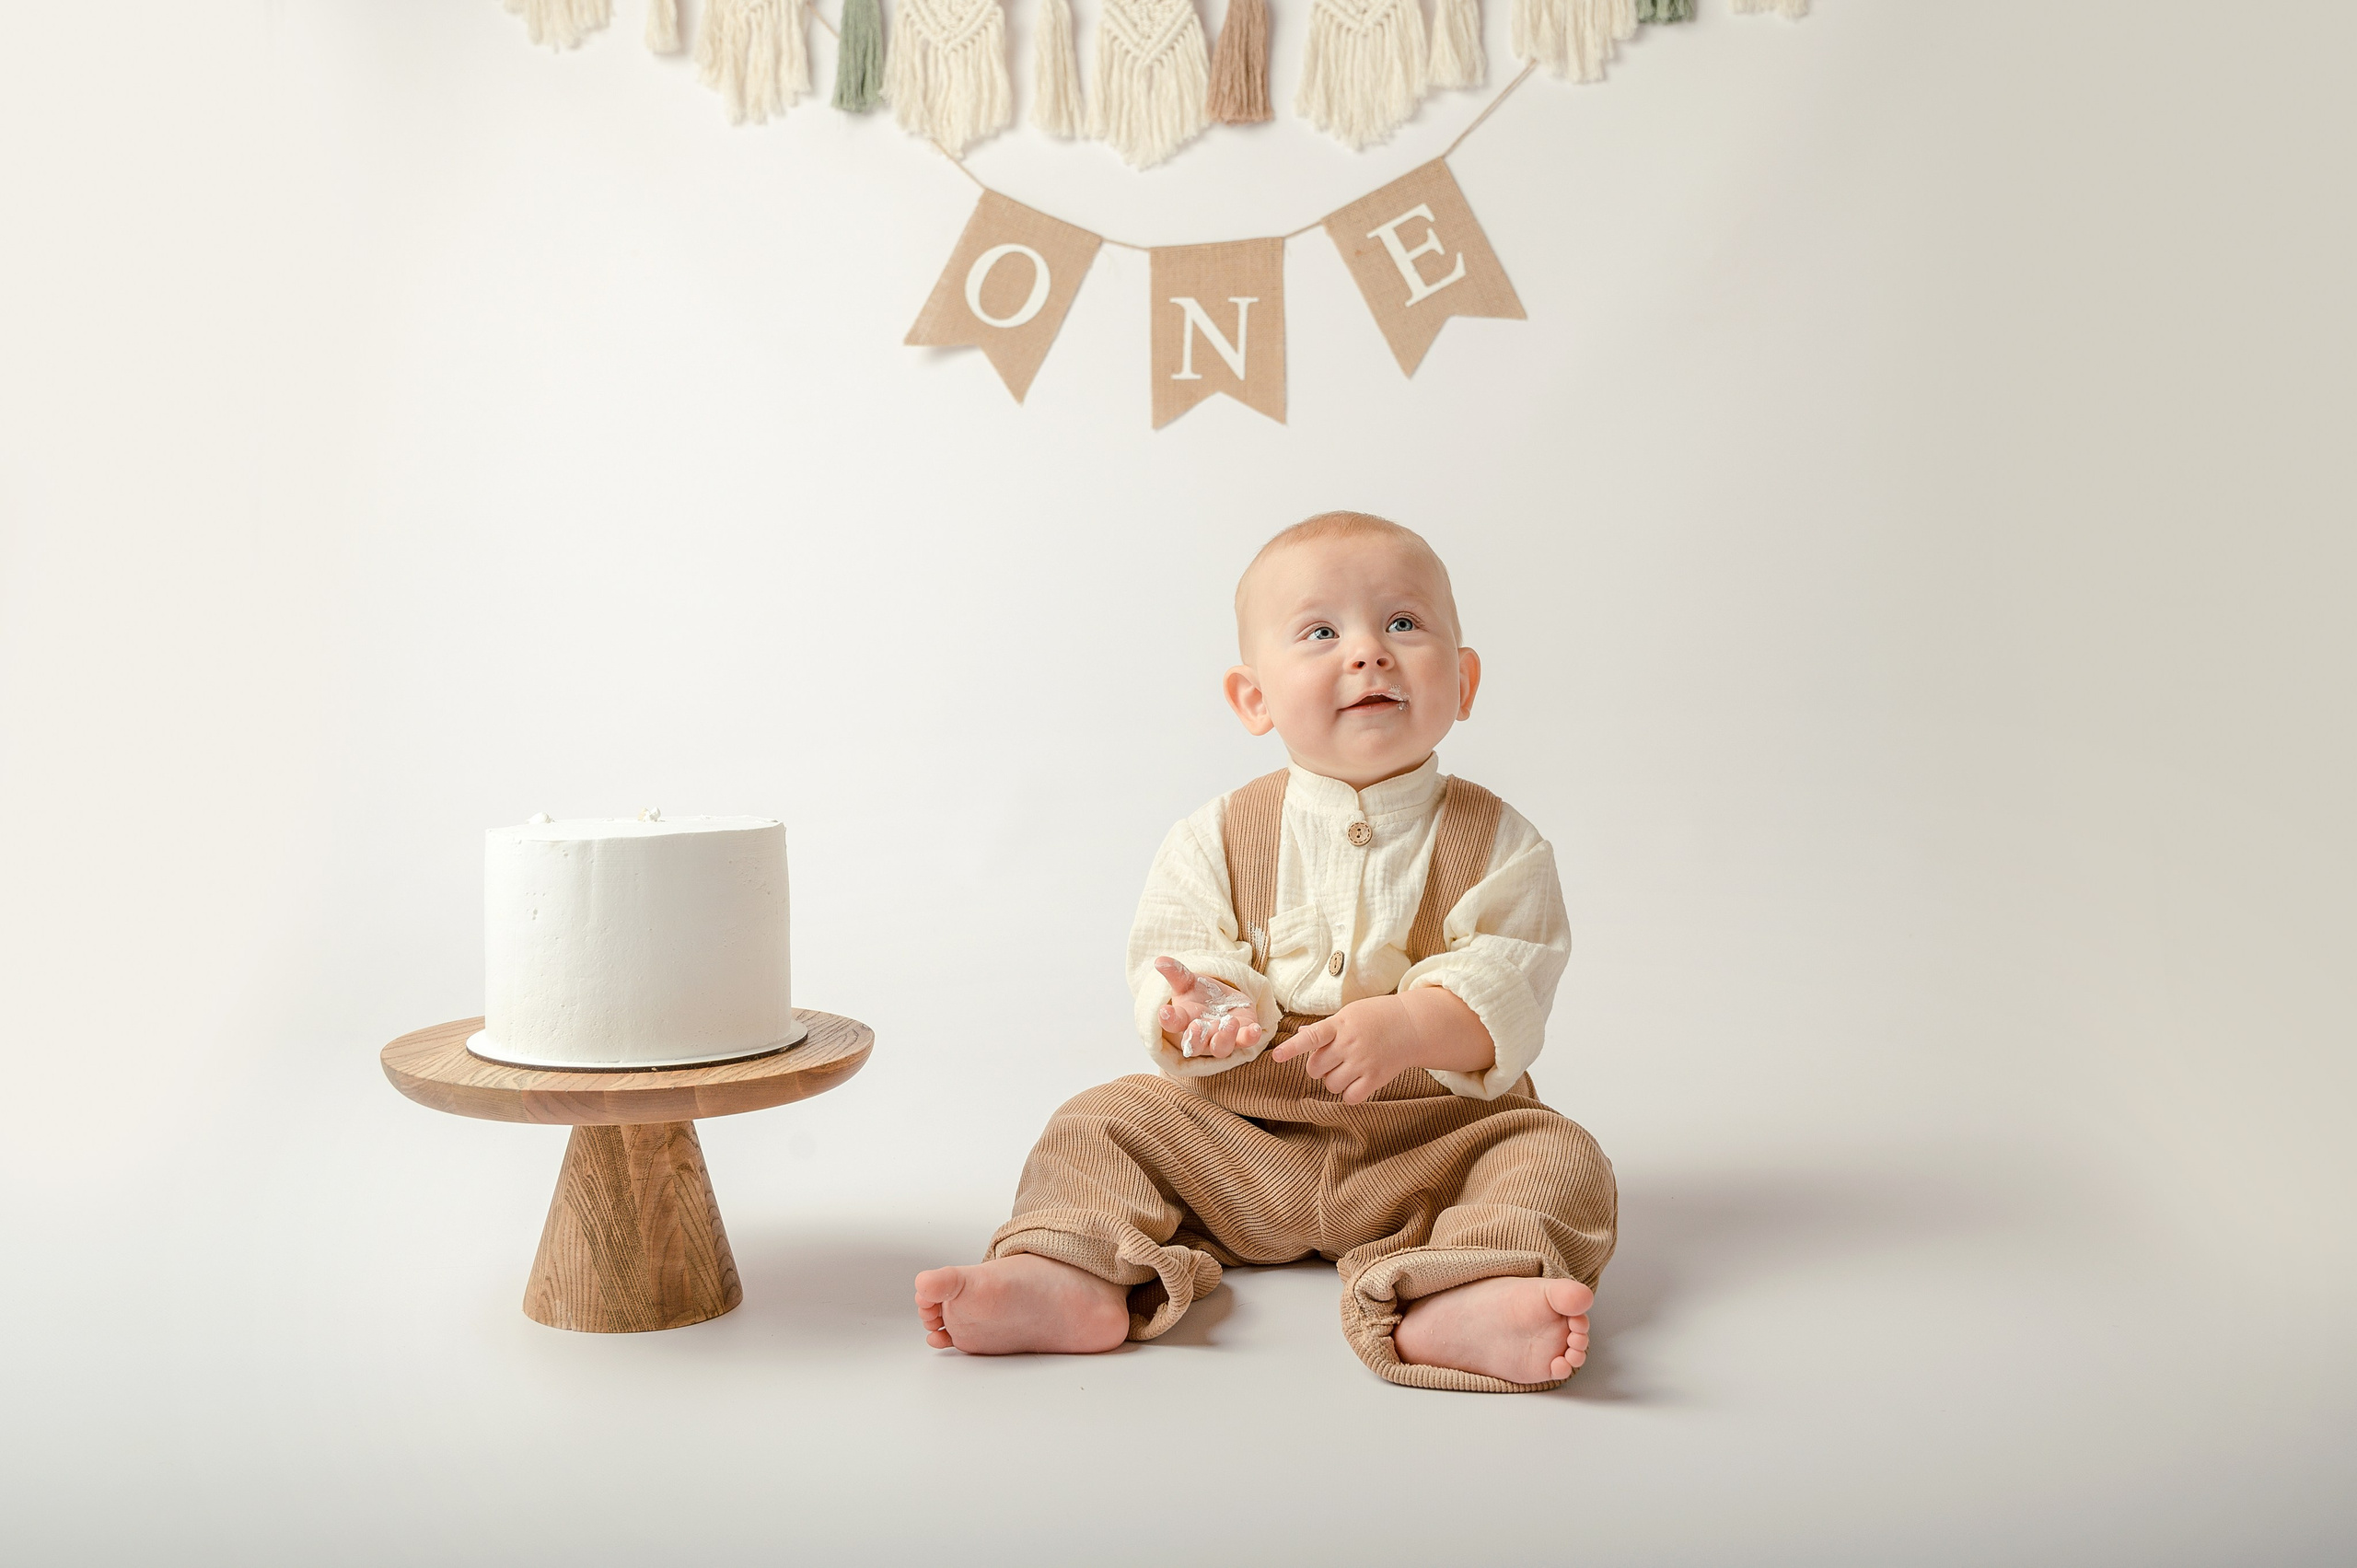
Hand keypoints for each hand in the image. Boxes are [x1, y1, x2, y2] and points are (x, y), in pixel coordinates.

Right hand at [1154, 957, 1263, 1059]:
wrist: (1225, 1003)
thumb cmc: (1202, 996)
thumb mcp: (1188, 982)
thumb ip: (1176, 973)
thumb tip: (1160, 960)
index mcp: (1184, 1021)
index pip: (1173, 1023)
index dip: (1168, 1019)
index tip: (1164, 1011)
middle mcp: (1201, 1036)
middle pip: (1194, 1046)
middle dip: (1195, 1038)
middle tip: (1196, 1025)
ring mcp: (1222, 1039)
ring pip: (1220, 1048)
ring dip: (1224, 1037)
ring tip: (1230, 1021)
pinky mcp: (1242, 1036)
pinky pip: (1246, 1041)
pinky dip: (1250, 1036)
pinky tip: (1254, 1028)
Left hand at [1269, 995, 1420, 1102]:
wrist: (1412, 1025)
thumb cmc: (1377, 1016)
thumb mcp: (1350, 1013)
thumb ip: (1326, 1027)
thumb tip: (1301, 1034)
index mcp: (1340, 1025)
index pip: (1312, 1037)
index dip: (1292, 1048)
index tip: (1276, 1056)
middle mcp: (1350, 1044)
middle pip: (1315, 1068)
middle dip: (1318, 1066)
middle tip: (1333, 1058)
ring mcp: (1363, 1062)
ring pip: (1330, 1085)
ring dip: (1333, 1080)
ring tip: (1346, 1068)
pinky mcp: (1376, 1078)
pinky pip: (1350, 1097)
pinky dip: (1349, 1093)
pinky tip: (1356, 1081)